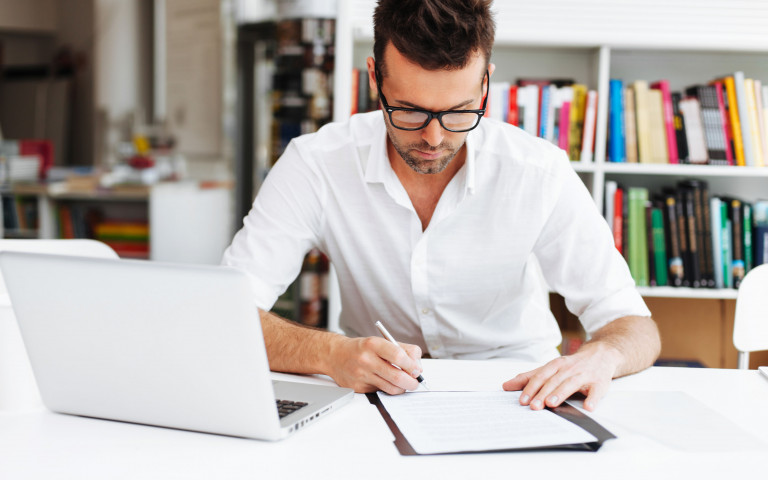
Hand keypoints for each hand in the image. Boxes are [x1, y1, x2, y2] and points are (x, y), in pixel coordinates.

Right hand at [327, 336, 422, 394]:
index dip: (411, 365)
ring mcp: (361, 375)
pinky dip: (388, 389)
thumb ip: (403, 350)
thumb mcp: (381, 341)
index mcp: (373, 344)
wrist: (335, 355)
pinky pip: (380, 391)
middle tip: (415, 382)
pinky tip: (386, 382)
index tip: (417, 370)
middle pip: (396, 376)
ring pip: (390, 388)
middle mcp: (366, 359)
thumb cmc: (362, 348)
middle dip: (411, 382)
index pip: (398, 356)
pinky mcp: (358, 387)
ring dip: (402, 388)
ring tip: (405, 384)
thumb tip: (417, 367)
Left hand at [502, 342, 622, 411]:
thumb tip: (507, 385)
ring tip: (552, 403)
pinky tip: (587, 407)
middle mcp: (569, 368)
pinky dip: (592, 399)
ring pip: (571, 383)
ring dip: (561, 393)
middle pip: (553, 381)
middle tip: (534, 406)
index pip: (540, 376)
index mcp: (556, 365)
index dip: (531, 388)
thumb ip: (530, 377)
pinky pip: (596, 391)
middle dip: (543, 393)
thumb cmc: (572, 365)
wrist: (601, 354)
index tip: (522, 400)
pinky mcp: (599, 382)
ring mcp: (585, 375)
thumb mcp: (550, 368)